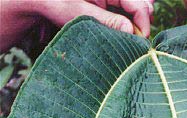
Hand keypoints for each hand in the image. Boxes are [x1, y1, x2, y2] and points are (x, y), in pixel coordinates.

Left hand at [0, 0, 153, 51]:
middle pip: (139, 6)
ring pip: (133, 12)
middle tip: (141, 41)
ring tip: (137, 40)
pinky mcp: (106, 8)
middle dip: (143, 23)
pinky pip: (124, 16)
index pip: (138, 3)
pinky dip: (128, 28)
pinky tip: (128, 37)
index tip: (142, 41)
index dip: (143, 22)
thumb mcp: (80, 12)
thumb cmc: (55, 2)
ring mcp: (109, 0)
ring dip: (137, 26)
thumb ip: (107, 21)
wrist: (39, 0)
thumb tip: (130, 32)